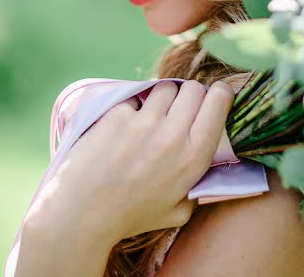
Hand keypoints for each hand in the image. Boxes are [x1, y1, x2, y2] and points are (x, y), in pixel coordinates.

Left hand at [24, 79, 234, 244]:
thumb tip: (208, 166)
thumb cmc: (130, 216)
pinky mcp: (117, 114)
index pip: (219, 102)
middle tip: (180, 111)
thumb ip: (198, 186)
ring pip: (166, 88)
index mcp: (193, 157)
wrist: (82, 212)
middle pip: (194, 89)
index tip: (215, 97)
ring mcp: (144, 121)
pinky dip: (134, 107)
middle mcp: (173, 134)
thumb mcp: (178, 211)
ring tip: (151, 118)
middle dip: (191, 96)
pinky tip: (124, 127)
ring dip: (163, 98)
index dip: (221, 94)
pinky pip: (135, 97)